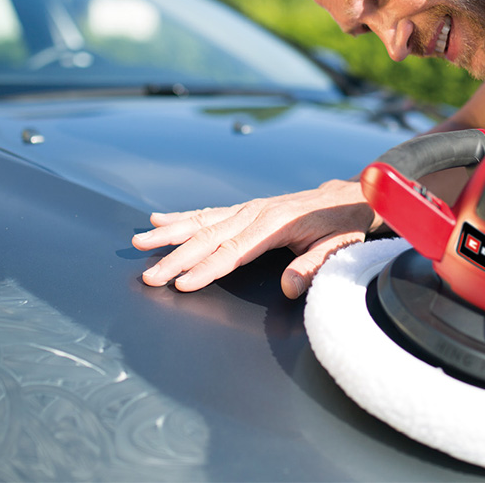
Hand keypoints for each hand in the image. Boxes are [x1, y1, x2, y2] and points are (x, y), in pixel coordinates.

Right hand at [132, 179, 379, 297]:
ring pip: (201, 222)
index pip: (234, 252)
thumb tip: (289, 286)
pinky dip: (180, 218)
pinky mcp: (243, 210)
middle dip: (176, 259)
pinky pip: (207, 213)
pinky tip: (157, 221)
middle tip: (149, 276)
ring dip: (169, 236)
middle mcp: (255, 213)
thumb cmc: (340, 225)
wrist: (344, 197)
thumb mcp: (338, 248)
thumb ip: (313, 266)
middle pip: (208, 238)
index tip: (182, 284)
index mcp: (275, 224)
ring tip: (139, 244)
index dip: (207, 269)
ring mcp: (246, 209)